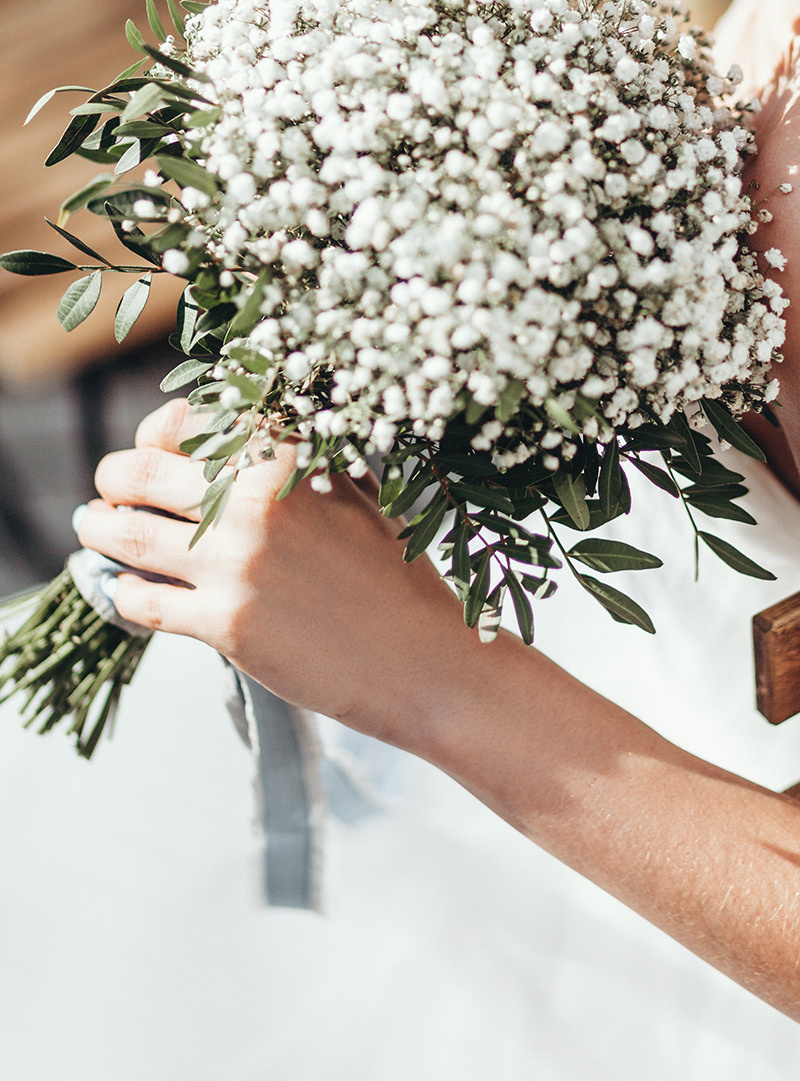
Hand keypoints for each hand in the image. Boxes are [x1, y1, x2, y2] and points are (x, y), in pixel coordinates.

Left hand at [73, 399, 468, 744]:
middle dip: (112, 478)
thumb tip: (230, 434)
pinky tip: (130, 590)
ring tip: (95, 528)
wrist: (423, 659)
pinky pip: (141, 600)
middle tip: (109, 492)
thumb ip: (295, 456)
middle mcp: (255, 499)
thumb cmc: (394, 573)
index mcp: (287, 453)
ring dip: (97, 529)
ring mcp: (236, 562)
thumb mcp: (352, 490)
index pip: (187, 420)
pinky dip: (123, 593)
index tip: (154, 447)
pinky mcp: (226, 624)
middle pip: (138, 470)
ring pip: (124, 533)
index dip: (157, 432)